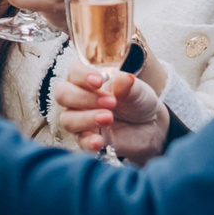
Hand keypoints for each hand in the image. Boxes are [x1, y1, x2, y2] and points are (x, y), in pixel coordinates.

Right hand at [49, 61, 169, 163]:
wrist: (149, 127)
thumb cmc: (138, 101)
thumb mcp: (138, 91)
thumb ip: (128, 86)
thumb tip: (125, 78)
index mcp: (87, 79)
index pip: (74, 72)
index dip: (83, 76)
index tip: (99, 82)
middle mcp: (78, 98)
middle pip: (63, 95)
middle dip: (84, 98)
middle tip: (111, 102)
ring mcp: (80, 120)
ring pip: (67, 119)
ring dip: (86, 119)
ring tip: (109, 118)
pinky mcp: (87, 139)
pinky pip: (80, 142)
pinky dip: (88, 142)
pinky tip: (100, 141)